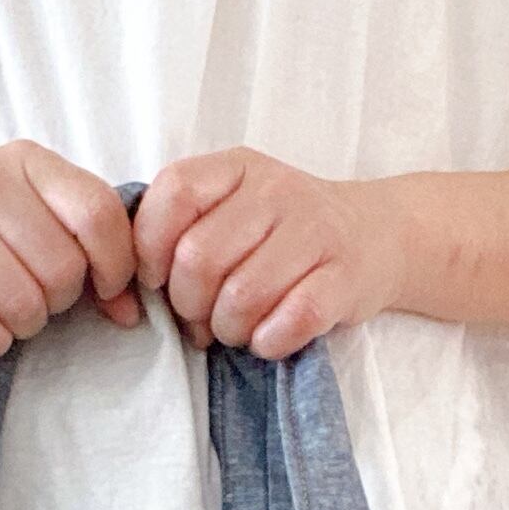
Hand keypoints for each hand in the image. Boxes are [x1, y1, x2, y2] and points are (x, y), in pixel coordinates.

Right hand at [0, 141, 140, 356]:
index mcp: (26, 161)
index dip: (116, 266)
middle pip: (63, 270)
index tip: (105, 289)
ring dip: (22, 325)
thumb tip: (130, 310)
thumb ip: (85, 244)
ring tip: (3, 310)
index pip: (99, 213)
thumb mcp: (28, 212)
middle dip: (58, 302)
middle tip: (33, 297)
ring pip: (23, 302)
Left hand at [133, 149, 408, 357]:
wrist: (375, 236)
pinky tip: (269, 338)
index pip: (173, 195)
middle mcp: (276, 190)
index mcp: (237, 168)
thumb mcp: (231, 207)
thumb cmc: (282, 233)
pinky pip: (290, 321)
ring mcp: (315, 231)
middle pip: (199, 258)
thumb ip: (181, 227)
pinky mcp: (345, 278)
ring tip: (237, 329)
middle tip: (202, 319)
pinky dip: (269, 341)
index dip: (149, 249)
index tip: (157, 281)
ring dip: (229, 330)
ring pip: (241, 297)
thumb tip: (133, 286)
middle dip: (189, 305)